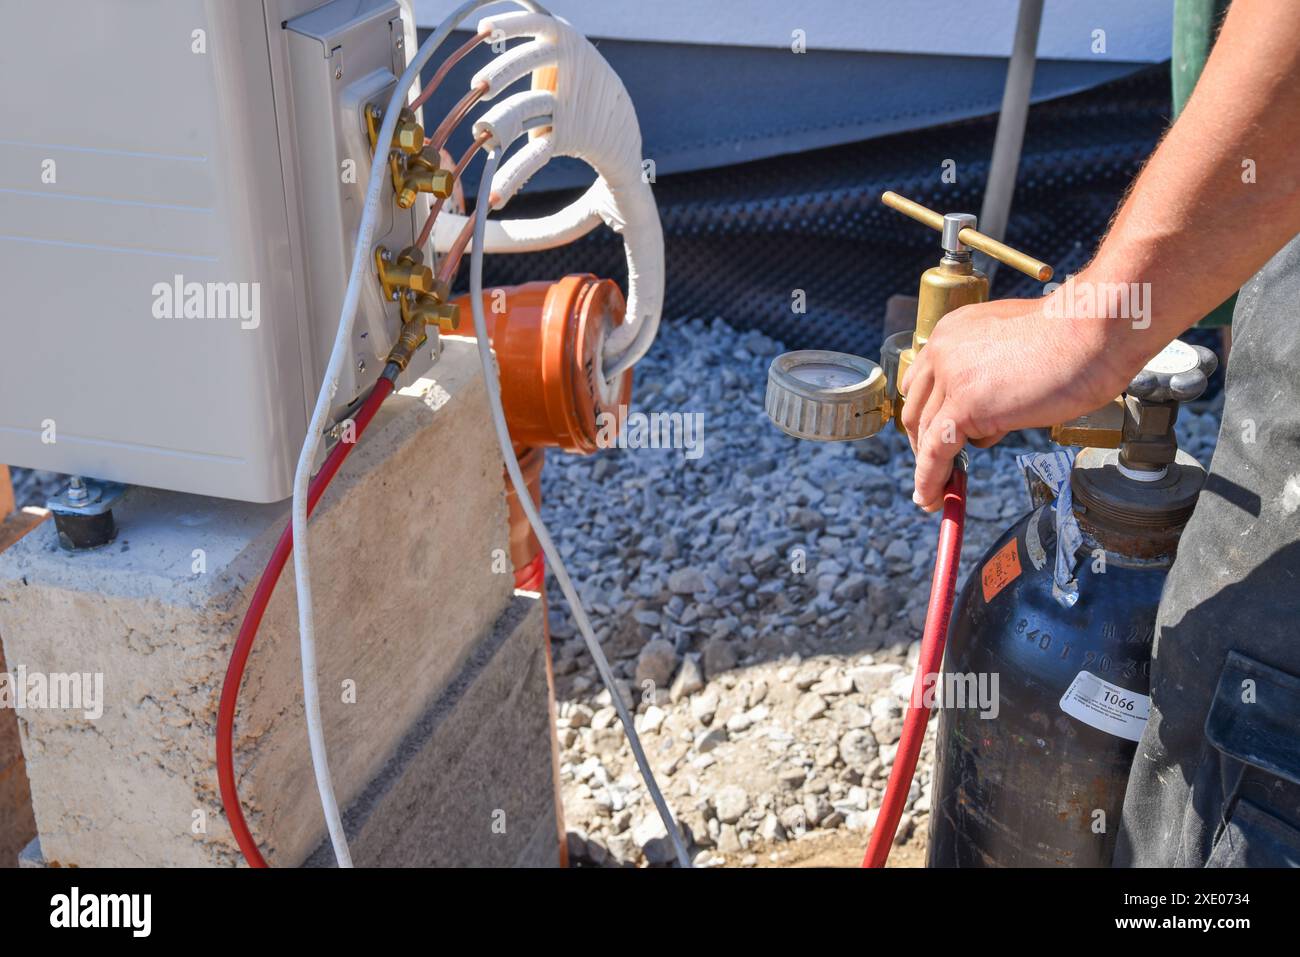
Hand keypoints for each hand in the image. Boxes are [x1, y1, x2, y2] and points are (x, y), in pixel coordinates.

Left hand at [899, 291, 1133, 510]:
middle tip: (933, 468)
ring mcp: (952, 377)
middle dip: (921, 443)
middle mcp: (944, 351)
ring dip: (928, 467)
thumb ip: (994, 376)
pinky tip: (931, 498)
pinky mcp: (966, 405)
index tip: (930, 436)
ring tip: (933, 494)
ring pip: (926, 433)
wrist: (1093, 331)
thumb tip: (990, 416)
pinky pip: (937, 451)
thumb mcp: (1015, 349)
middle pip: (917, 408)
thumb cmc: (1074, 336)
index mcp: (953, 331)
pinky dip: (930, 479)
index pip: (922, 382)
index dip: (924, 413)